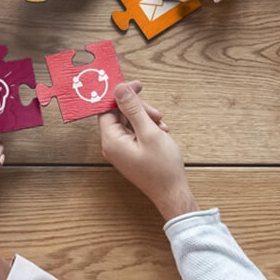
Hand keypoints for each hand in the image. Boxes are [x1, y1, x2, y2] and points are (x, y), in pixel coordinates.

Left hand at [98, 82, 198, 220]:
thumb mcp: (149, 132)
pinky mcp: (130, 153)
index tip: (138, 86)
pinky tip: (162, 133)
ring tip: (163, 127)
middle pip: (119, 114)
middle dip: (139, 109)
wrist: (172, 194)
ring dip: (146, 119)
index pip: (107, 108)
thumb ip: (132, 108)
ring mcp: (121, 150)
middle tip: (157, 114)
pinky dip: (148, 129)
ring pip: (129, 122)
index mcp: (111, 140)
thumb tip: (119, 88)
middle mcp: (112, 145)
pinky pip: (134, 133)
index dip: (122, 95)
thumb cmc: (162, 167)